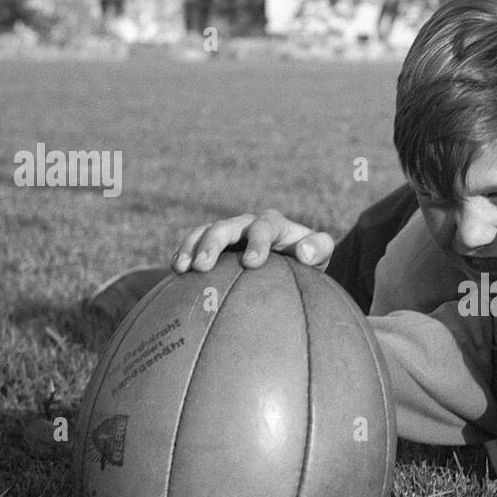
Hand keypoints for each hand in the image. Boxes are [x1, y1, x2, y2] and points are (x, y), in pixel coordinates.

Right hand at [171, 209, 334, 273]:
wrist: (288, 260)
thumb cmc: (306, 259)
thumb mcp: (320, 253)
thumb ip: (320, 248)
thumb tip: (306, 254)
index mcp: (273, 224)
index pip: (264, 227)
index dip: (257, 242)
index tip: (252, 263)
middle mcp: (245, 224)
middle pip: (225, 227)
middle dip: (213, 244)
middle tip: (203, 266)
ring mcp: (226, 234)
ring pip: (204, 233)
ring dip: (191, 248)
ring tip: (183, 268)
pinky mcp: (211, 245)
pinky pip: (193, 245)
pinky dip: (183, 254)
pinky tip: (176, 272)